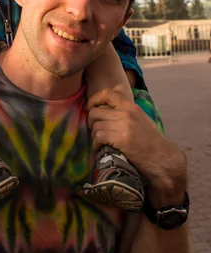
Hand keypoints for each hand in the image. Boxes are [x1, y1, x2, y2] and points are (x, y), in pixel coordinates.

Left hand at [87, 86, 186, 203]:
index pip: (107, 93)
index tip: (90, 108)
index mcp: (132, 107)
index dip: (94, 100)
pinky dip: (95, 145)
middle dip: (90, 122)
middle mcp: (127, 113)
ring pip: (95, 125)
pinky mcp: (122, 139)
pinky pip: (99, 137)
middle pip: (95, 112)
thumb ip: (128, 108)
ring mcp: (124, 126)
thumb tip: (113, 96)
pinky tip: (98, 149)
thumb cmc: (151, 141)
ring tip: (98, 142)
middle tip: (93, 130)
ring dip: (93, 135)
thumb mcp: (142, 118)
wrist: (163, 158)